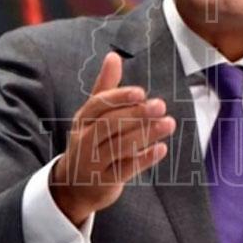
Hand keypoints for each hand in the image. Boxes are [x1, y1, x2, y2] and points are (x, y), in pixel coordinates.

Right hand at [50, 51, 174, 224]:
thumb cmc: (89, 142)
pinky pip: (126, 169)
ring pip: (120, 146)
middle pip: (110, 125)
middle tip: (161, 106)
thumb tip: (114, 56)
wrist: (72, 186)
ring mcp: (93, 163)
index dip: (119, 98)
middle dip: (136, 114)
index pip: (98, 105)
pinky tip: (161, 149)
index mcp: (83, 120)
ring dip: (146, 134)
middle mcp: (84, 140)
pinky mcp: (105, 182)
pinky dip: (143, 159)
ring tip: (169, 124)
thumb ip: (105, 87)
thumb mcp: (92, 116)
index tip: (141, 92)